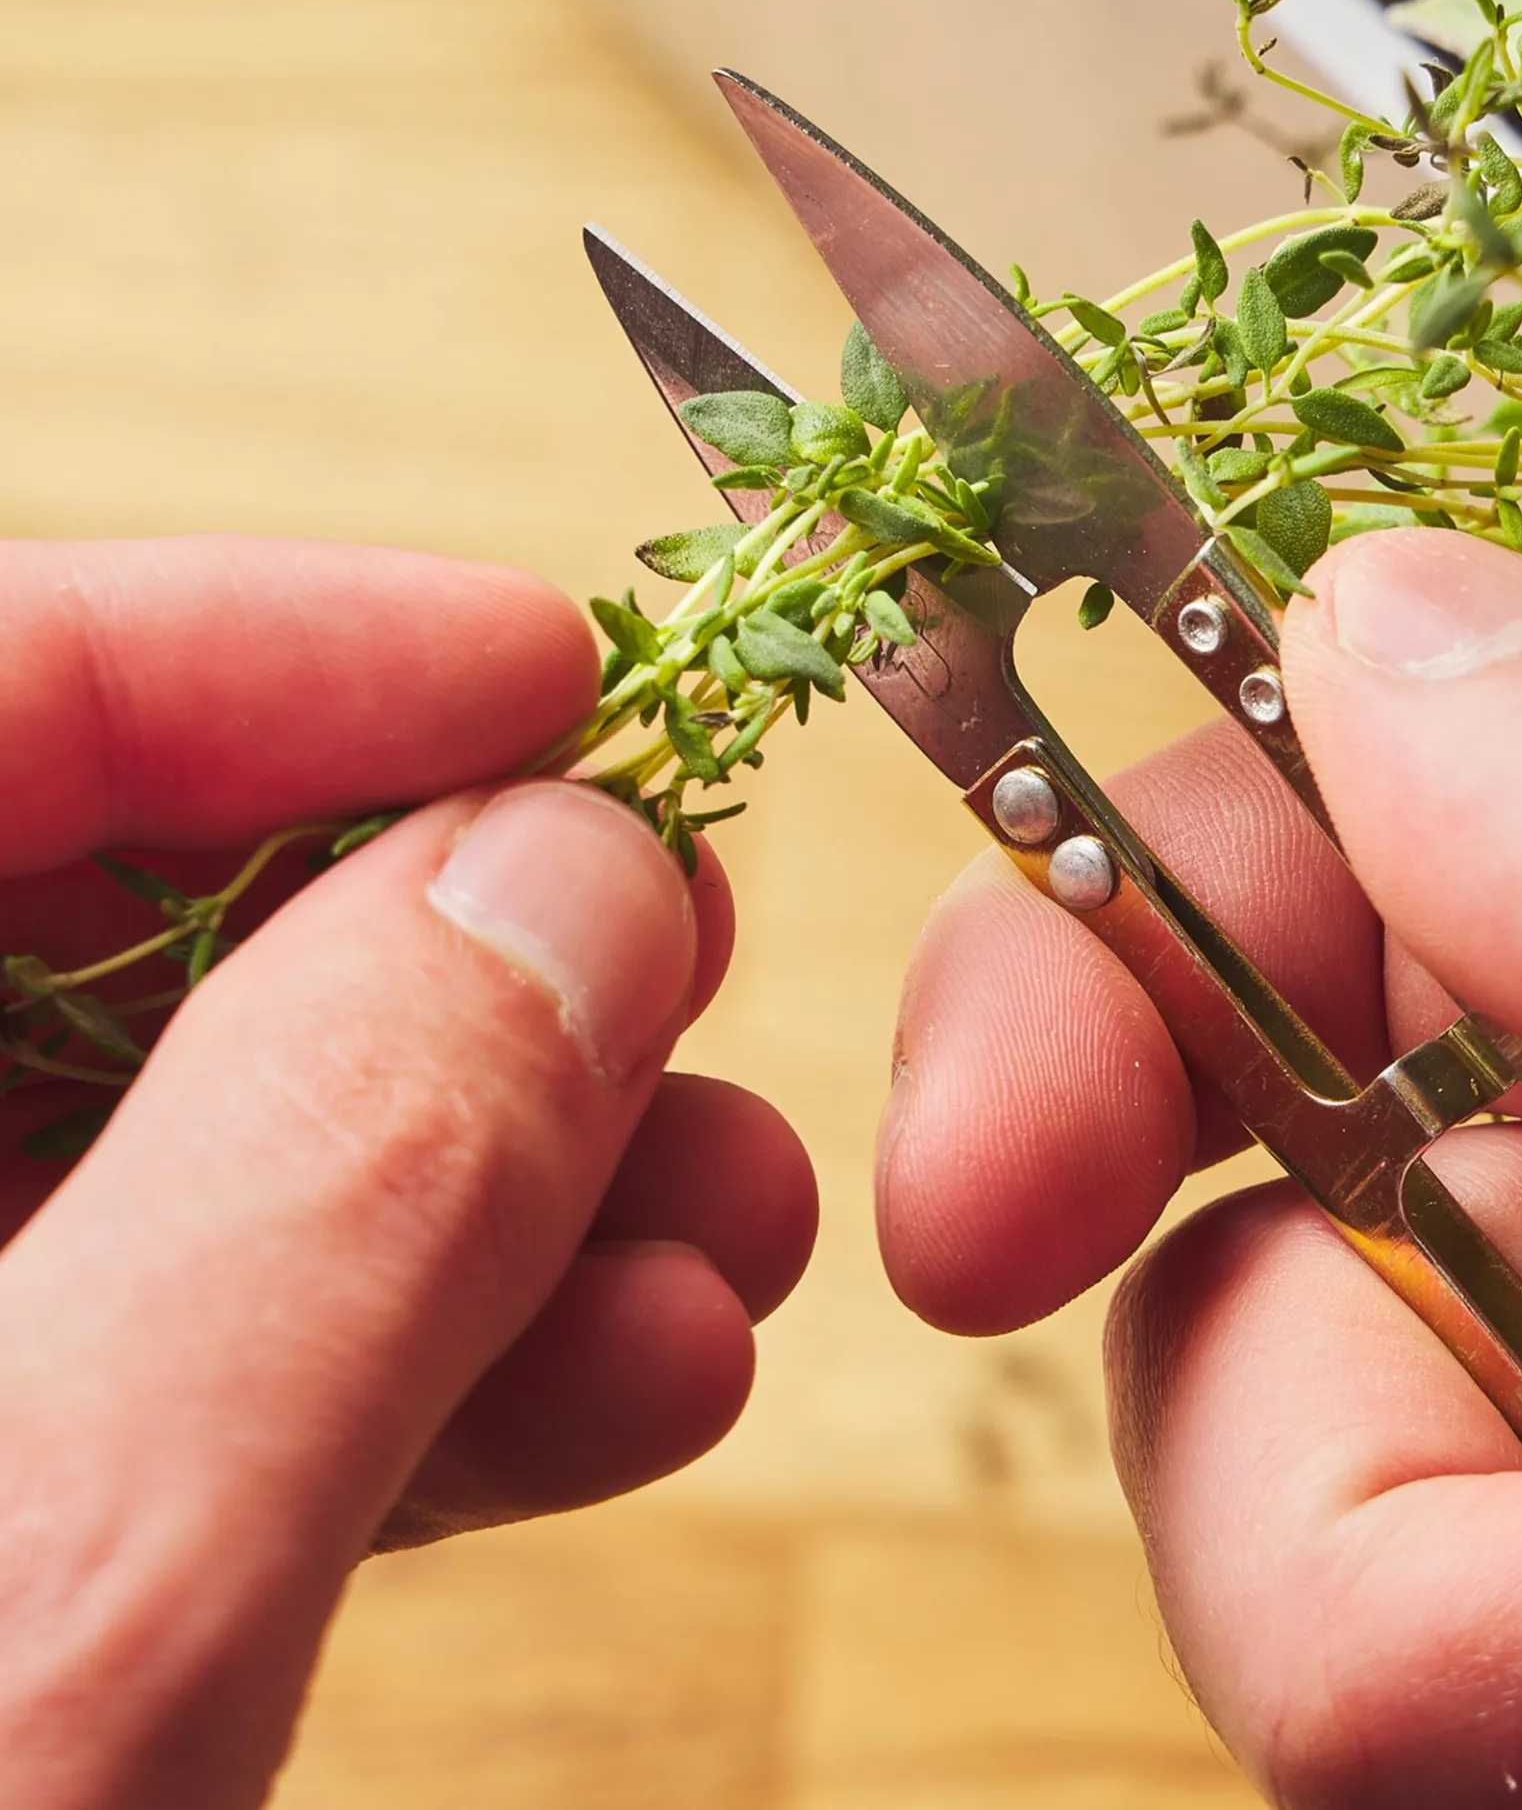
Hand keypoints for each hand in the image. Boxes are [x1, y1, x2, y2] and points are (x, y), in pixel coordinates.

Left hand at [0, 538, 814, 1809]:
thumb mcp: (54, 1594)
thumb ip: (331, 1189)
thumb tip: (576, 879)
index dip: (274, 646)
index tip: (560, 674)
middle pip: (91, 923)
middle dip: (439, 936)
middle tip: (677, 945)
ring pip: (179, 1162)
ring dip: (492, 1175)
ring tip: (735, 1219)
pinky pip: (188, 1374)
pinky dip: (418, 1360)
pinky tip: (631, 1373)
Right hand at [878, 525, 1521, 1809]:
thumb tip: (1367, 609)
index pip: (1424, 800)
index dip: (1161, 940)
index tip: (998, 1175)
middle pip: (1335, 1168)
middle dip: (1314, 1406)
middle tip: (1499, 1641)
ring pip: (1328, 1441)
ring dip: (1411, 1634)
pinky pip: (1392, 1643)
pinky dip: (1449, 1727)